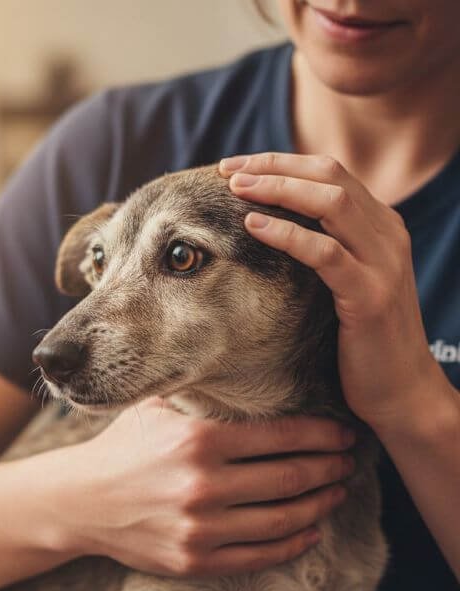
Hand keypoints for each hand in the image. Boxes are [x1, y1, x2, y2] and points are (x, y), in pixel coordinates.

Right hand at [56, 397, 353, 577]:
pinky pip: (258, 556)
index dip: (322, 434)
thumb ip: (198, 393)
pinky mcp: (194, 561)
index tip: (344, 432)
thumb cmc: (121, 448)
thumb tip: (245, 372)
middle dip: (331, 468)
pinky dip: (292, 544)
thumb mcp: (155, 409)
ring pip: (282, 520)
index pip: (280, 435)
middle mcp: (202, 485)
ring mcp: (199, 528)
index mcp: (197, 440)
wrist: (79, 501)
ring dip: (320, 506)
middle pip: (291, 477)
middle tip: (349, 462)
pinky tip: (309, 531)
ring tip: (336, 494)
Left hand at [219, 152, 446, 436]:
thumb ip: (322, 249)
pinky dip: (287, 235)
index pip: (329, 172)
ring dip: (278, 190)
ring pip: (331, 203)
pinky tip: (252, 227)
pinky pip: (325, 253)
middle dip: (273, 166)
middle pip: (329, 175)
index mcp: (379, 226)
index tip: (236, 165)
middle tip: (227, 168)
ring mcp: (382, 262)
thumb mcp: (343, 282)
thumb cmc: (360, 339)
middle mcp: (386, 234)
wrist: (401, 390)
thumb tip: (267, 227)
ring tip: (236, 189)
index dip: (281, 162)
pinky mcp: (369, 295)